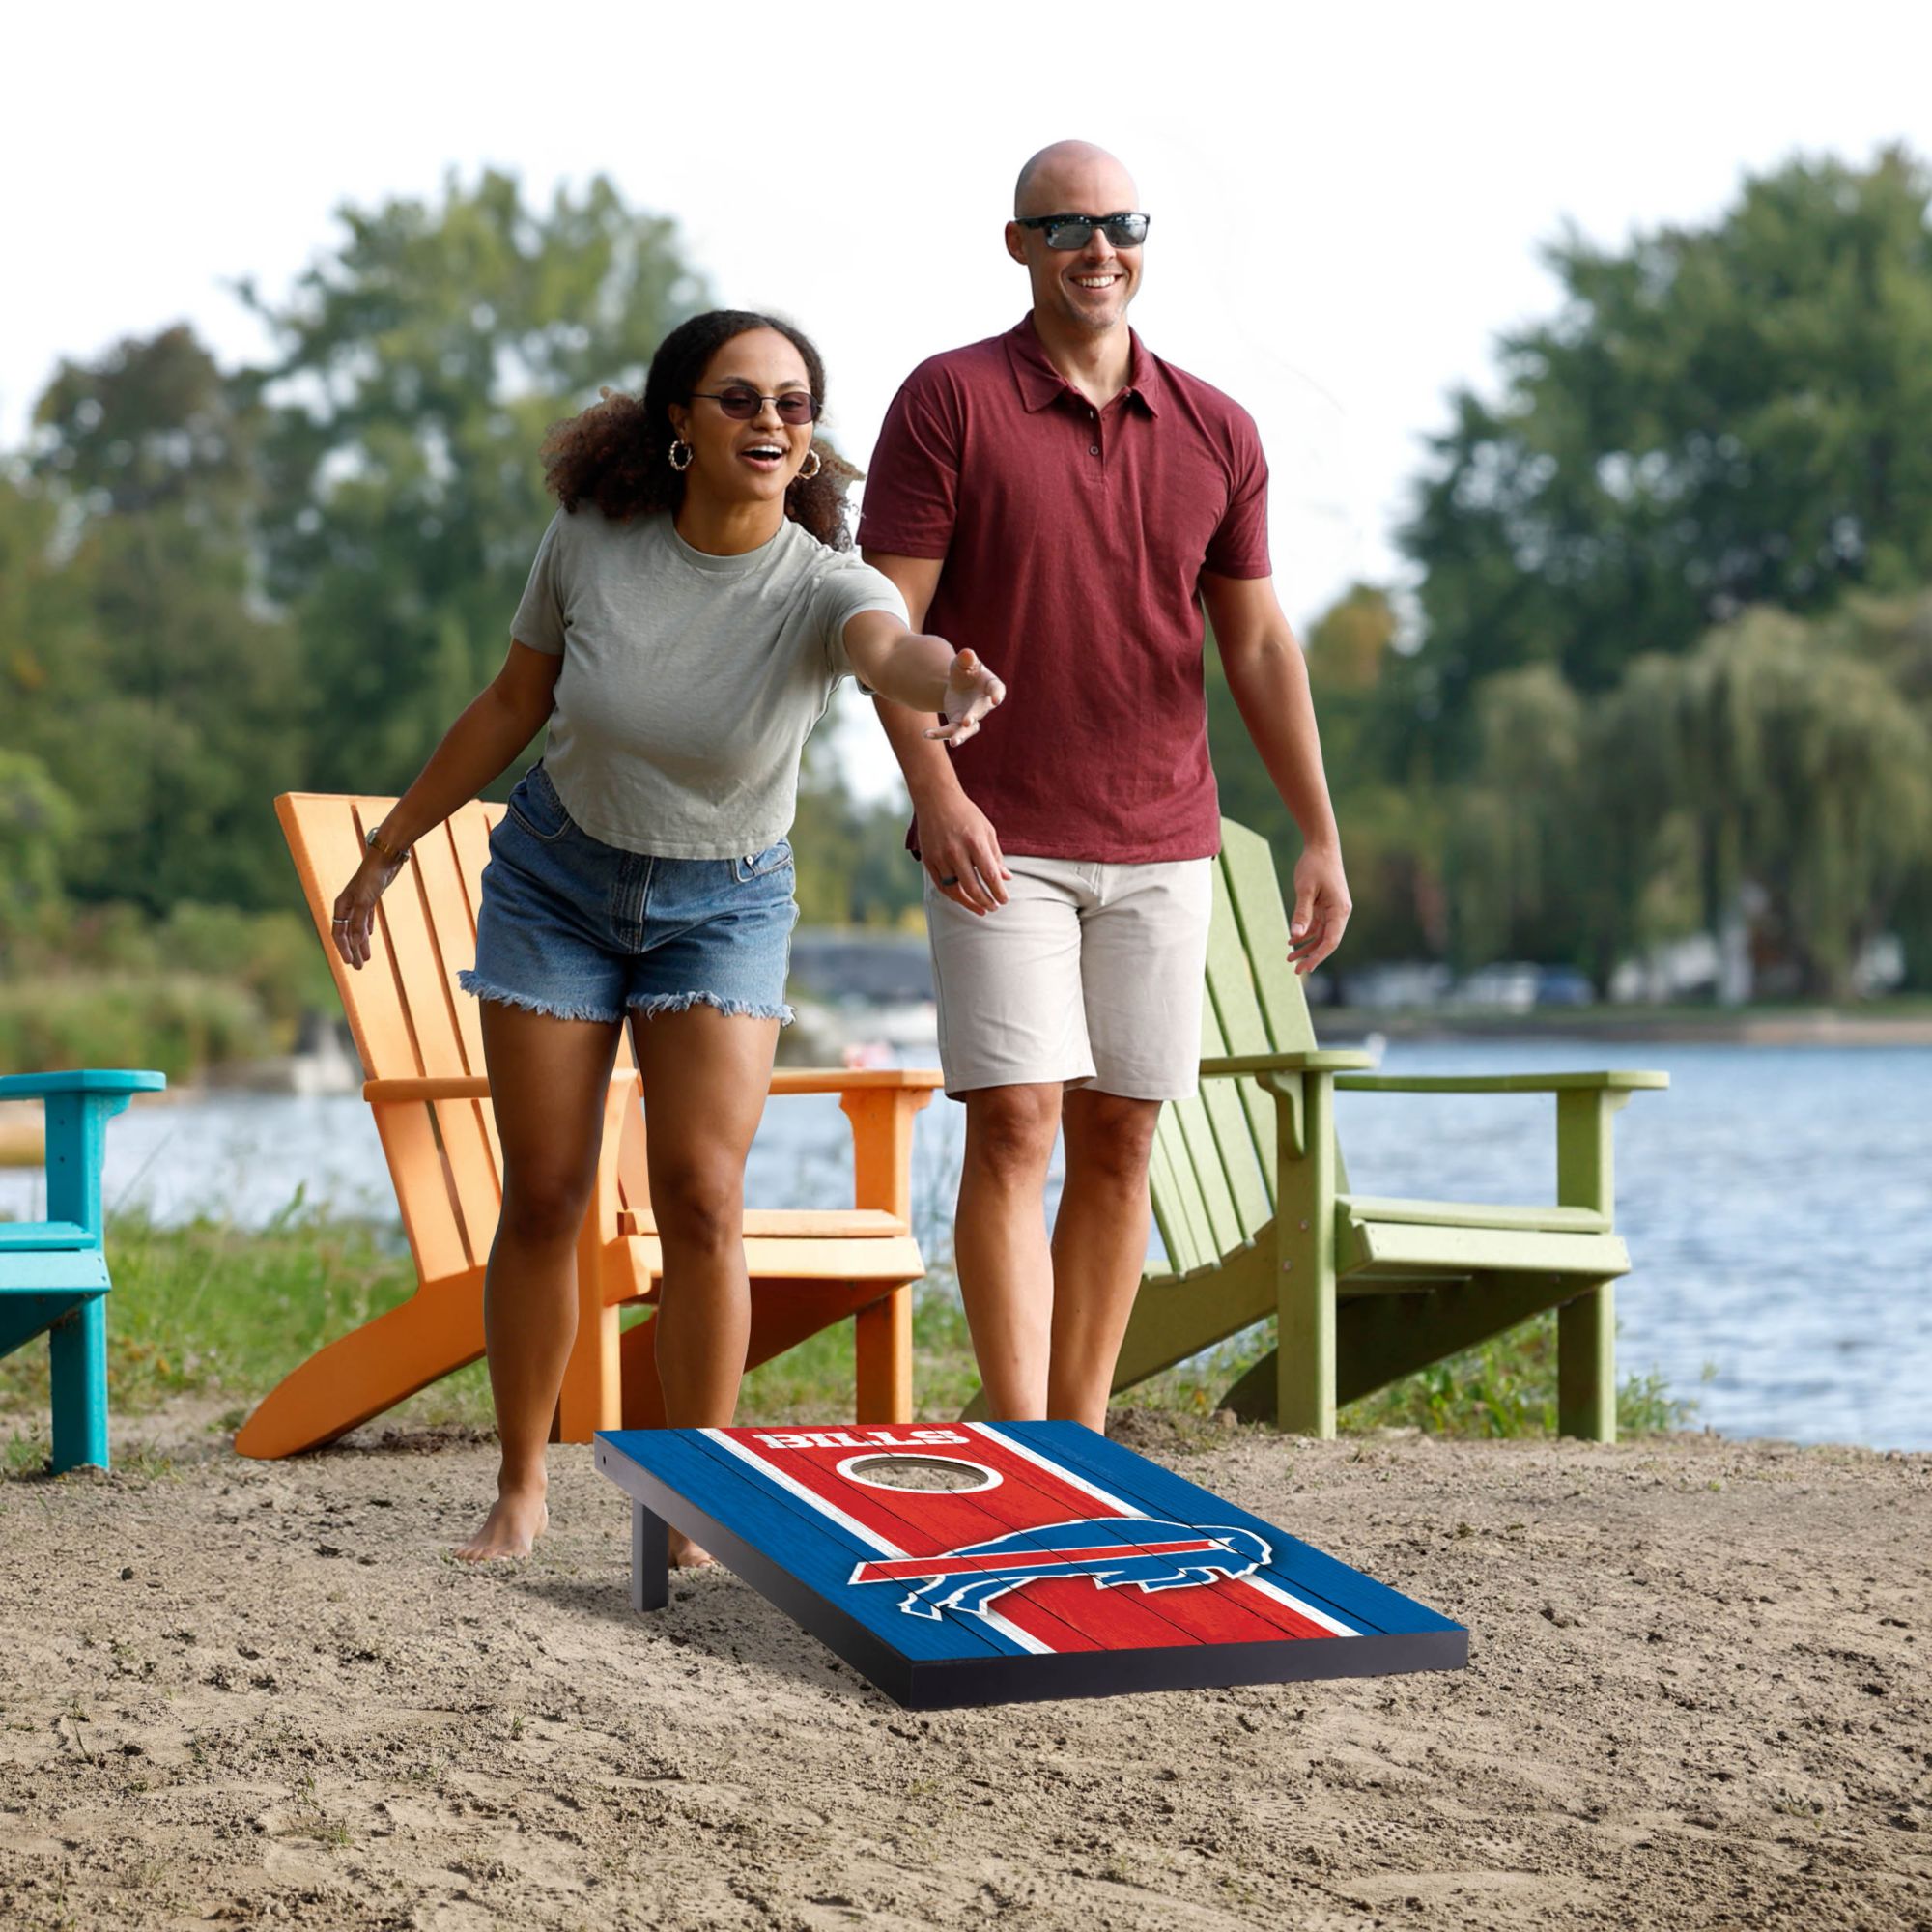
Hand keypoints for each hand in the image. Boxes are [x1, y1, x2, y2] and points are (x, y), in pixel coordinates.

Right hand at [331, 851, 404, 969]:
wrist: (385, 857)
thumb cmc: (373, 877)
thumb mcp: (366, 901)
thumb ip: (359, 922)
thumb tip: (355, 943)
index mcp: (341, 905)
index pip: (339, 933)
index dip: (344, 949)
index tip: (350, 963)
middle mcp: (348, 904)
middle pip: (347, 933)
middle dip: (352, 950)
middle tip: (359, 968)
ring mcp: (359, 901)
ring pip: (357, 927)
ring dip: (361, 943)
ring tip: (366, 958)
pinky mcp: (370, 898)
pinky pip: (366, 918)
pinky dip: (366, 929)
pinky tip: (369, 936)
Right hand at [918, 789, 1011, 915]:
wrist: (936, 799)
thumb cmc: (966, 814)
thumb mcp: (987, 830)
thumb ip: (996, 856)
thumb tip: (1006, 878)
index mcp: (974, 842)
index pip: (989, 875)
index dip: (998, 892)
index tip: (1004, 900)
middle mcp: (956, 851)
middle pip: (972, 887)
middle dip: (986, 901)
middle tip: (994, 907)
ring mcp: (940, 857)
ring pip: (955, 890)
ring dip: (969, 903)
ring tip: (981, 909)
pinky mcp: (928, 860)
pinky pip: (941, 885)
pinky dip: (953, 895)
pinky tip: (963, 899)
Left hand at [925, 648, 1005, 746]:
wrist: (957, 684)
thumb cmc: (965, 670)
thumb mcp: (963, 662)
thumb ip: (966, 658)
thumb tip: (967, 653)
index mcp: (990, 685)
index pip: (997, 689)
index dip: (997, 694)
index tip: (996, 700)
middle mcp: (983, 704)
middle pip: (980, 712)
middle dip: (973, 717)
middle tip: (967, 722)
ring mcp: (971, 717)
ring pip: (968, 730)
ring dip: (961, 736)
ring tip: (953, 743)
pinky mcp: (958, 724)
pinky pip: (950, 731)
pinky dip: (939, 734)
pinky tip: (926, 734)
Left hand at [1287, 844, 1350, 975]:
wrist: (1321, 846)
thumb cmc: (1314, 865)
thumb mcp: (1305, 890)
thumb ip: (1301, 913)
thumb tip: (1295, 936)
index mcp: (1340, 910)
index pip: (1331, 940)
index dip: (1318, 956)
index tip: (1305, 968)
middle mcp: (1339, 912)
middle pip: (1327, 941)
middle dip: (1312, 956)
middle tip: (1295, 971)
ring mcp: (1333, 909)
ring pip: (1321, 935)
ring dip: (1306, 946)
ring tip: (1289, 958)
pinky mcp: (1326, 905)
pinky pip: (1317, 925)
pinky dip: (1305, 933)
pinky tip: (1291, 940)